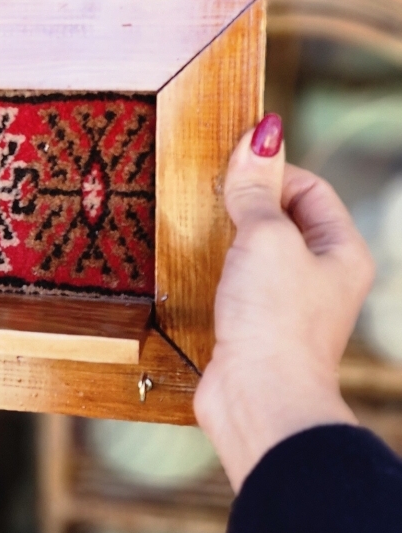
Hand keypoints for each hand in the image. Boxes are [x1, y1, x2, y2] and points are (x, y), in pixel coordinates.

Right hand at [194, 113, 375, 490]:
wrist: (257, 398)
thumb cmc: (276, 321)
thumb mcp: (265, 238)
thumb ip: (256, 189)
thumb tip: (262, 135)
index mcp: (341, 252)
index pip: (309, 189)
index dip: (272, 172)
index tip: (232, 166)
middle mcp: (319, 279)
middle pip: (279, 220)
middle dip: (242, 206)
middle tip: (207, 197)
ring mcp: (284, 306)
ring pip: (251, 254)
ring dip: (223, 240)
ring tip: (196, 231)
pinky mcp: (250, 328)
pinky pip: (230, 285)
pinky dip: (210, 273)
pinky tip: (190, 269)